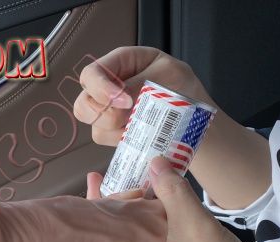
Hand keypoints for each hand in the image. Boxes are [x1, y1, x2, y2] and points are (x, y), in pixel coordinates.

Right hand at [74, 46, 213, 145]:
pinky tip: (138, 134)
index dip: (101, 89)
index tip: (125, 102)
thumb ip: (141, 83)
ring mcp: (109, 109)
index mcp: (121, 63)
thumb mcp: (169, 75)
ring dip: (113, 127)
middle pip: (84, 100)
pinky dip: (119, 139)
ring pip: (93, 121)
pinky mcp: (113, 130)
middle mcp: (109, 86)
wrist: (195, 121)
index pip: (92, 73)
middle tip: (128, 116)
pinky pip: (104, 137)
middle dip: (103, 112)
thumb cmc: (185, 90)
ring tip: (139, 125)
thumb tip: (120, 97)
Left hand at [86, 157, 276, 241]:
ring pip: (143, 238)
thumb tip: (155, 161)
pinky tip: (170, 206)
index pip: (102, 231)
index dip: (99, 201)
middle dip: (125, 204)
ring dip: (147, 212)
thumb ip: (172, 191)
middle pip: (121, 233)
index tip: (94, 175)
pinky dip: (163, 224)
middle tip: (134, 175)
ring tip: (149, 183)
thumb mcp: (193, 226)